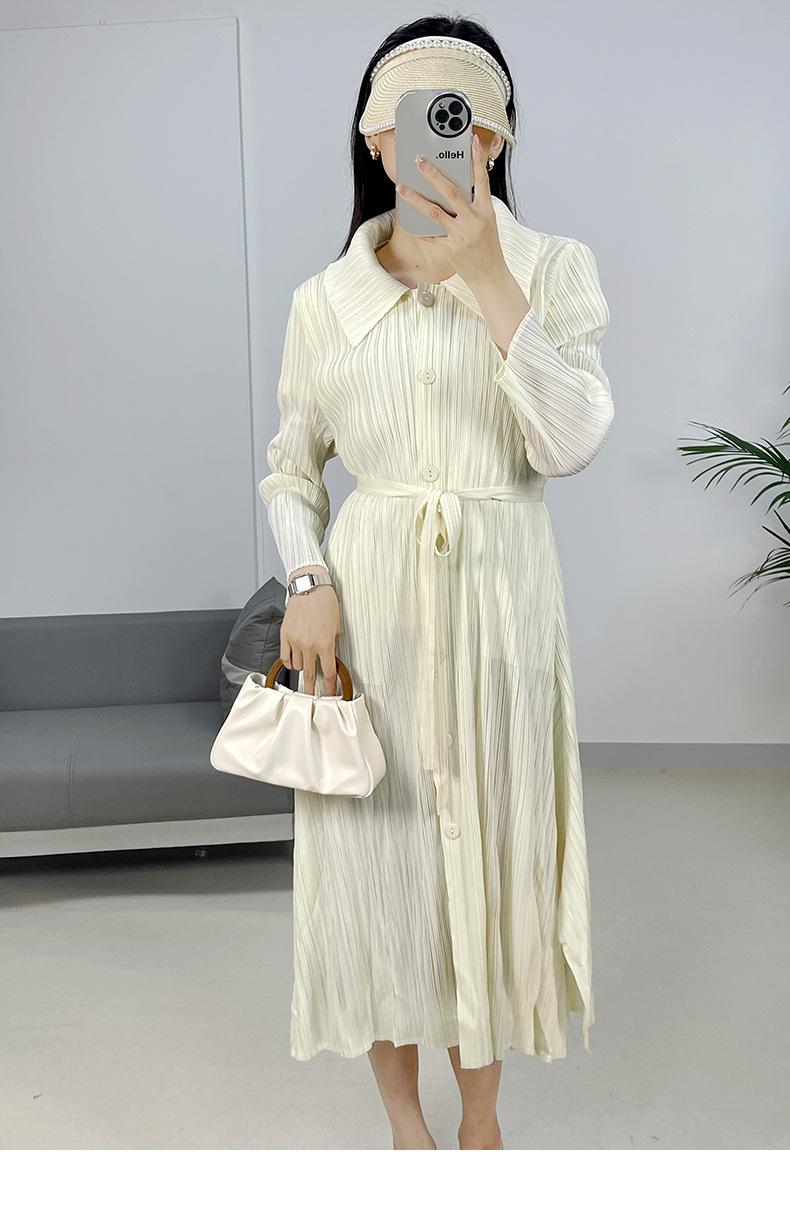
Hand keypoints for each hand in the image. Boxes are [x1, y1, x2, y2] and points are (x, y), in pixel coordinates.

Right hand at [281, 571, 340, 696]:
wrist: (309, 587)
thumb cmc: (326, 602)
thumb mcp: (337, 625)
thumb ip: (333, 642)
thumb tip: (331, 656)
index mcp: (325, 644)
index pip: (327, 673)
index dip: (329, 686)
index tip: (329, 693)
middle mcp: (309, 645)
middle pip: (309, 675)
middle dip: (312, 689)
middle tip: (312, 698)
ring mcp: (295, 641)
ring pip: (296, 666)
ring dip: (301, 669)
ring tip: (304, 668)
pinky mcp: (285, 635)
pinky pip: (285, 656)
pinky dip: (289, 662)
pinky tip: (293, 662)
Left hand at [395, 131, 506, 288]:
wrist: (490, 275)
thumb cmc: (487, 246)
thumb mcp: (487, 221)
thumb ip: (473, 204)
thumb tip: (451, 187)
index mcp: (486, 210)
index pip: (482, 179)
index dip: (477, 158)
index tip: (471, 139)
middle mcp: (474, 221)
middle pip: (451, 192)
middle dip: (433, 174)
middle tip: (419, 160)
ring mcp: (461, 236)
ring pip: (434, 212)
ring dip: (415, 199)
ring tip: (401, 188)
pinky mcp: (450, 250)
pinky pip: (430, 236)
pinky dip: (419, 228)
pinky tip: (407, 219)